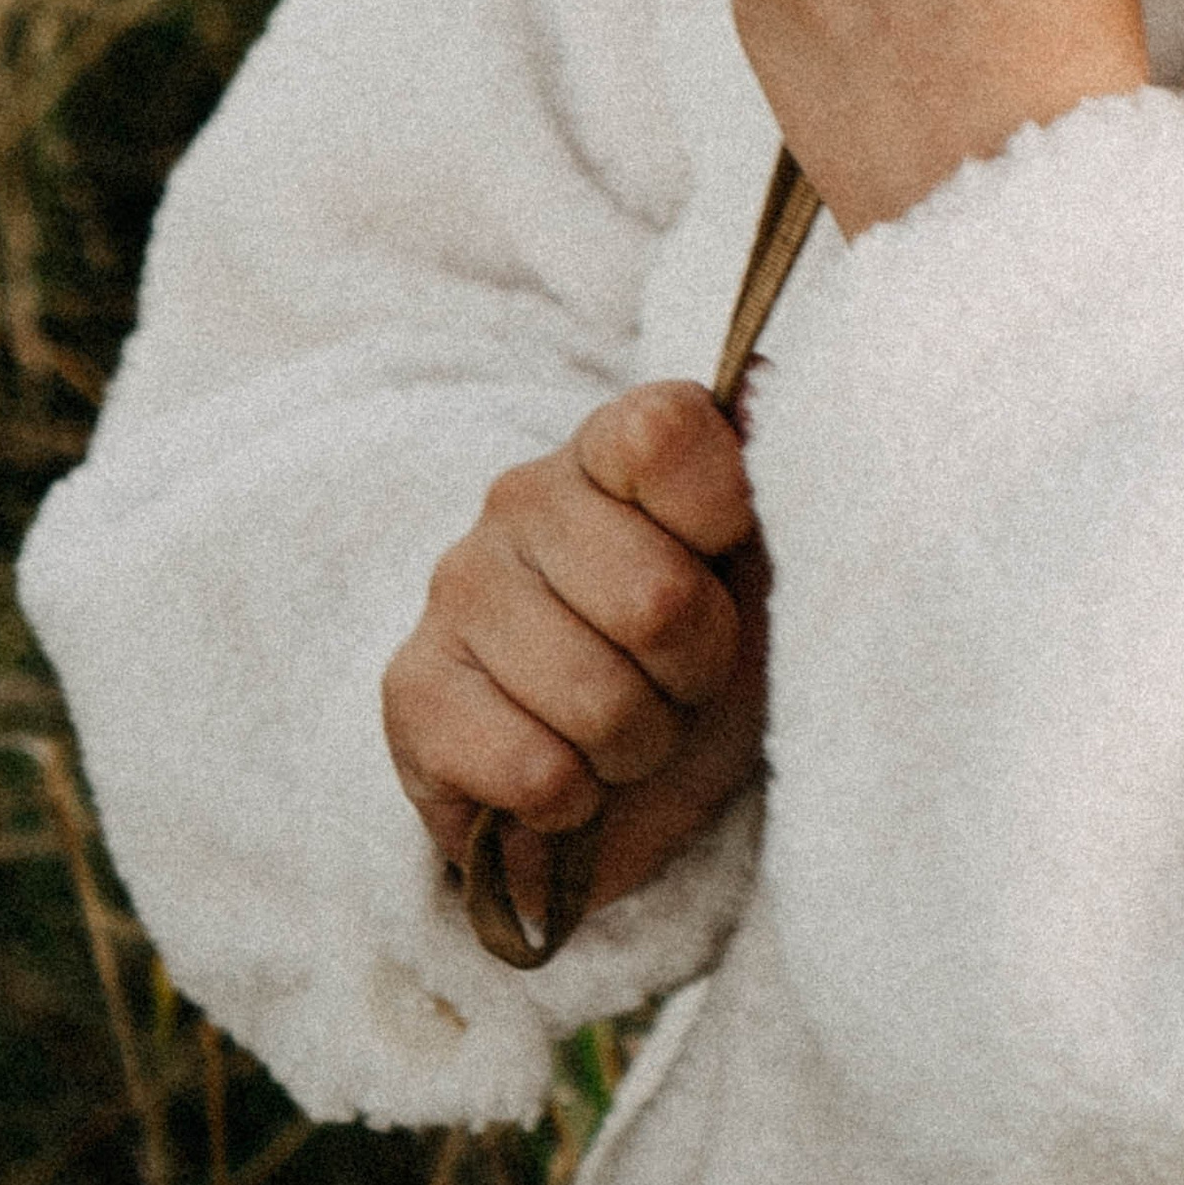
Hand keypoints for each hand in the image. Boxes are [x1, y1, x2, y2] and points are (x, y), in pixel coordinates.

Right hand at [382, 382, 766, 927]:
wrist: (618, 782)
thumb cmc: (698, 652)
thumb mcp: (762, 568)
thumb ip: (771, 478)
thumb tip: (761, 383)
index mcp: (614, 444)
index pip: (666, 434)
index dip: (721, 521)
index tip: (723, 560)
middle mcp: (524, 495)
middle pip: (655, 599)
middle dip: (692, 673)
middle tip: (678, 678)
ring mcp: (458, 587)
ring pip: (596, 700)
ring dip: (636, 747)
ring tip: (625, 729)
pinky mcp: (412, 689)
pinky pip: (532, 770)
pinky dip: (573, 801)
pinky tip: (566, 775)